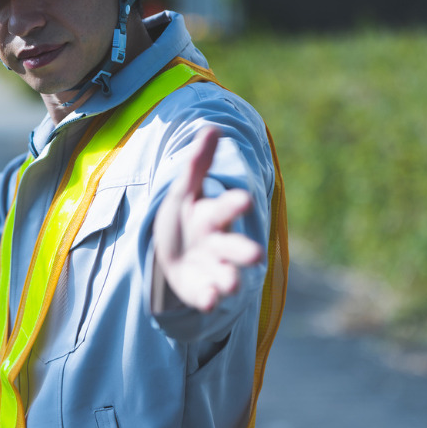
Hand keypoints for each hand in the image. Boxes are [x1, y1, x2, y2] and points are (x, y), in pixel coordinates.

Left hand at [153, 127, 262, 312]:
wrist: (171, 252)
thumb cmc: (184, 218)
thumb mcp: (184, 191)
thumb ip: (198, 165)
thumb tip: (212, 128)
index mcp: (213, 214)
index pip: (225, 207)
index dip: (234, 203)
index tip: (243, 198)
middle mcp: (217, 242)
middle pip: (233, 246)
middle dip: (244, 250)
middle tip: (256, 255)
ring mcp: (210, 267)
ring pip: (225, 274)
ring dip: (229, 278)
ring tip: (231, 283)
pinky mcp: (199, 288)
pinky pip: (205, 294)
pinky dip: (208, 297)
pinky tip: (208, 299)